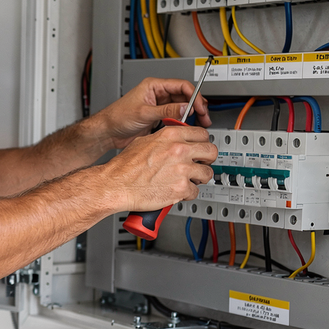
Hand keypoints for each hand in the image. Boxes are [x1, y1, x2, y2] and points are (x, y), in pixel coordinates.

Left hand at [94, 77, 210, 148]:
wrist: (108, 132)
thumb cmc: (117, 117)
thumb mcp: (144, 113)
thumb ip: (165, 111)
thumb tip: (184, 109)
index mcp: (154, 86)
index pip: (181, 86)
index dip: (193, 96)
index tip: (200, 107)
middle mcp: (158, 94)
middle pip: (184, 96)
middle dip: (196, 106)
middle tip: (204, 117)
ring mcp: (159, 106)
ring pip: (181, 108)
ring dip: (191, 115)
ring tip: (199, 123)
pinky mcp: (158, 117)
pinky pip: (175, 118)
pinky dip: (183, 122)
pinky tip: (186, 128)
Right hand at [101, 123, 217, 211]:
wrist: (116, 185)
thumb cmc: (125, 167)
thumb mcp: (144, 141)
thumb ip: (164, 139)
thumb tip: (173, 140)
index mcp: (171, 136)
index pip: (202, 134)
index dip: (202, 143)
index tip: (200, 149)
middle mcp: (179, 150)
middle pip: (211, 151)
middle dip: (207, 160)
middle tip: (200, 164)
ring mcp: (182, 170)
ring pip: (207, 174)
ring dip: (199, 179)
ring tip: (188, 180)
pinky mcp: (181, 188)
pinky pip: (195, 192)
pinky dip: (187, 194)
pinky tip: (176, 192)